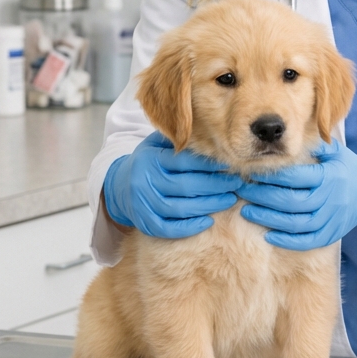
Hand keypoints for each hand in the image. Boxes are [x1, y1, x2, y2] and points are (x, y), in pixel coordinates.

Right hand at [104, 132, 241, 238]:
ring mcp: (143, 204)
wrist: (119, 187)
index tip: (231, 164)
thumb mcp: (157, 144)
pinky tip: (209, 221)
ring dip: (209, 205)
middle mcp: (145, 181)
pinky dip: (190, 227)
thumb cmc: (148, 162)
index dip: (210, 164)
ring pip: (181, 208)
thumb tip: (208, 129)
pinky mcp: (144, 223)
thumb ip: (177, 138)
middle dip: (216, 185)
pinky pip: (169, 228)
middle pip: (187, 185)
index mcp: (151, 158)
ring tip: (230, 199)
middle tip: (238, 183)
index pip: (184, 161)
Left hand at [237, 139, 356, 249]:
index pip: (296, 177)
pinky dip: (287, 240)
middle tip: (243, 190)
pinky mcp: (331, 234)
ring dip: (269, 219)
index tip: (253, 171)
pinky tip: (268, 235)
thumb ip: (315, 144)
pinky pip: (307, 241)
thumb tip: (290, 133)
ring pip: (295, 223)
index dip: (272, 176)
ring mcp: (330, 219)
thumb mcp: (336, 152)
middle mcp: (329, 199)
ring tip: (247, 211)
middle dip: (263, 197)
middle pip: (291, 201)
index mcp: (328, 176)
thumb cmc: (348, 168)